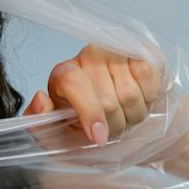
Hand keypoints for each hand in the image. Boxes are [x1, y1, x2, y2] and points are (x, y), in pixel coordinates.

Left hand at [24, 44, 162, 143]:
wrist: (125, 124)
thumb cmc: (87, 128)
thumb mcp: (57, 135)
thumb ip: (39, 122)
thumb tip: (40, 98)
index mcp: (63, 74)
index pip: (74, 83)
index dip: (89, 113)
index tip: (98, 137)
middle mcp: (88, 55)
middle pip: (106, 99)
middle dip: (114, 125)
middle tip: (113, 131)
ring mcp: (116, 50)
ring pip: (130, 93)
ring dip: (133, 116)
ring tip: (127, 116)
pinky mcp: (142, 50)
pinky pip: (149, 76)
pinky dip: (150, 98)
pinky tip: (141, 100)